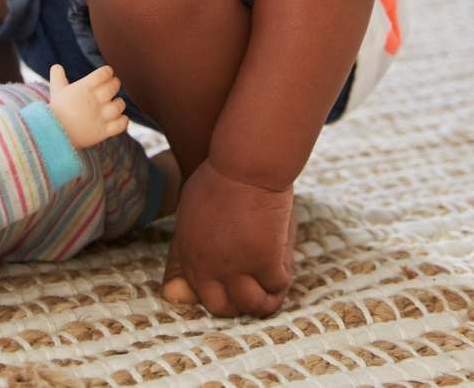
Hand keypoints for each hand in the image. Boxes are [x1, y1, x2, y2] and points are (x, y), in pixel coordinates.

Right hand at [46, 64, 128, 148]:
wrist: (53, 134)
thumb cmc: (56, 111)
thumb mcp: (56, 91)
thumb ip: (58, 77)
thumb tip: (56, 67)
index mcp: (85, 87)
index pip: (105, 73)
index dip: (108, 72)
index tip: (107, 74)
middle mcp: (95, 100)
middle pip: (114, 86)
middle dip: (115, 84)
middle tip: (112, 86)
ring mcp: (101, 116)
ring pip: (120, 105)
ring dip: (119, 103)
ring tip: (115, 103)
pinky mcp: (104, 131)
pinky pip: (121, 124)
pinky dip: (123, 120)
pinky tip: (119, 118)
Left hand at [162, 160, 294, 316]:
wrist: (243, 166)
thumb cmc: (220, 176)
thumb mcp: (192, 207)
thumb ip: (193, 234)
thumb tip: (199, 248)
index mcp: (190, 254)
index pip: (201, 292)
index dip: (220, 294)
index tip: (234, 288)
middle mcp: (209, 267)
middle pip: (222, 307)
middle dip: (239, 306)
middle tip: (254, 294)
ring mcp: (235, 267)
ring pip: (252, 304)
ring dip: (264, 300)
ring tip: (273, 292)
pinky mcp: (262, 261)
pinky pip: (277, 285)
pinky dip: (282, 281)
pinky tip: (283, 270)